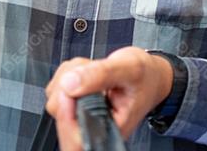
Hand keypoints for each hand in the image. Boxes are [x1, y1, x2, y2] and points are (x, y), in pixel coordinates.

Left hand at [44, 47, 173, 148]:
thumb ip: (101, 75)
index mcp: (109, 130)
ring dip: (70, 75)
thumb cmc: (146, 77)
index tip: (69, 89)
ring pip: (55, 95)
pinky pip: (56, 86)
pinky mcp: (72, 104)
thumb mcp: (130, 69)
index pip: (75, 137)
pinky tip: (88, 73)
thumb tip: (70, 83)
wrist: (151, 76)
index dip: (66, 115)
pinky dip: (68, 73)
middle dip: (71, 83)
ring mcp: (79, 116)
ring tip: (94, 71)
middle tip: (92, 71)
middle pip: (59, 111)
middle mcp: (91, 127)